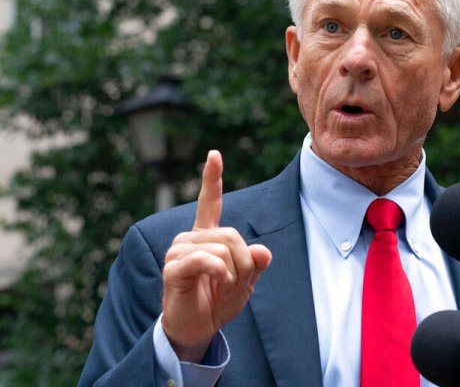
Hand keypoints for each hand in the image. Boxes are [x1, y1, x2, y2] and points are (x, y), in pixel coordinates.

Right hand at [161, 150, 271, 361]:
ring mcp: (179, 251)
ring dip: (233, 274)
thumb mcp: (246, 282)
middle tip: (236, 285)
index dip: (211, 178)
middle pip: (232, 235)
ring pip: (222, 249)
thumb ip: (255, 264)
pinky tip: (219, 287)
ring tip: (224, 290)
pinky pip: (206, 260)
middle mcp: (189, 238)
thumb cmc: (218, 302)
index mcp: (206, 236)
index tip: (214, 154)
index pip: (208, 202)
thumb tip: (262, 251)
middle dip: (244, 263)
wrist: (197, 329)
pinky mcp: (174, 268)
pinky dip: (221, 275)